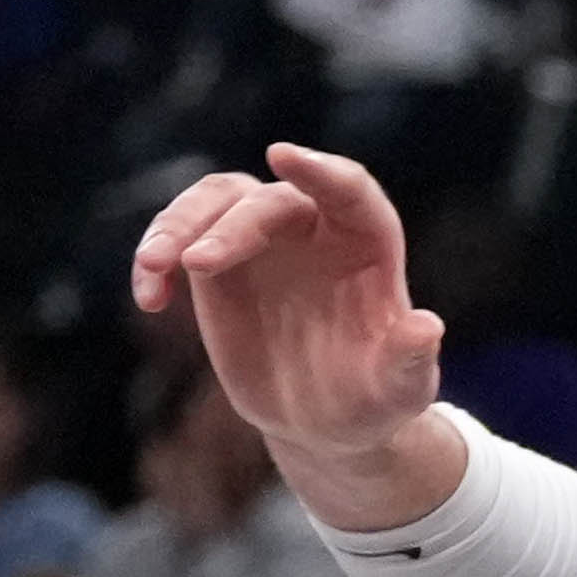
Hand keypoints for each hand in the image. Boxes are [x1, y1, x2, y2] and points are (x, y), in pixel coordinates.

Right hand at [129, 142, 458, 519]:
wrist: (324, 422)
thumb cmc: (373, 398)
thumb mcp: (400, 389)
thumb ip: (410, 360)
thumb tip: (427, 328)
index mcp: (366, 242)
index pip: (348, 189)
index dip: (319, 170)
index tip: (281, 155)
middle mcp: (311, 226)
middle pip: (267, 202)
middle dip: (231, 227)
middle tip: (198, 264)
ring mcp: (260, 237)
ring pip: (214, 202)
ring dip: (177, 225)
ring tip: (153, 267)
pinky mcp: (217, 262)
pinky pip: (178, 239)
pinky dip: (157, 259)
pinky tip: (149, 297)